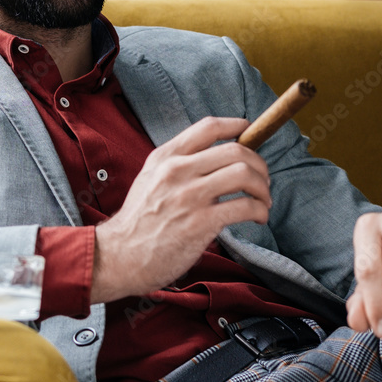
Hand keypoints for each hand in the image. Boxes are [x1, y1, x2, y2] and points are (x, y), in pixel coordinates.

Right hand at [92, 116, 271, 303]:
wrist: (119, 256)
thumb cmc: (138, 221)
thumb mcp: (149, 178)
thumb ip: (176, 164)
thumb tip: (214, 158)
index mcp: (165, 157)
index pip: (207, 127)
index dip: (235, 125)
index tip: (248, 130)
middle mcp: (177, 171)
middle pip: (235, 151)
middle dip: (258, 164)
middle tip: (262, 179)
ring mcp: (189, 196)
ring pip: (244, 175)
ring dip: (262, 188)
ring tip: (262, 200)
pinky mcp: (201, 223)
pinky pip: (245, 207)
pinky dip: (260, 210)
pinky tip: (258, 218)